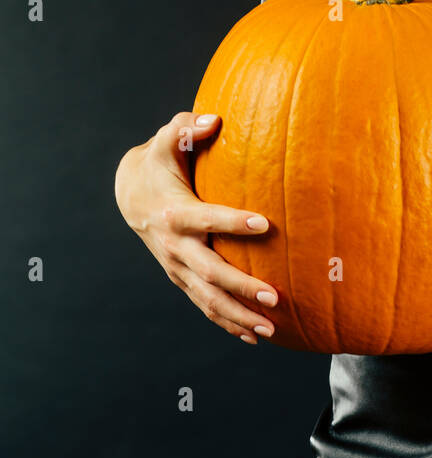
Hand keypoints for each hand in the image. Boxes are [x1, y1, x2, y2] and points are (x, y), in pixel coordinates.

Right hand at [114, 111, 279, 345]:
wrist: (131, 193)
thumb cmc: (159, 161)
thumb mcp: (167, 138)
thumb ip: (187, 126)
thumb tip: (214, 120)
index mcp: (176, 213)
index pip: (209, 218)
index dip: (235, 221)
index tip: (266, 223)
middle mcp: (176, 246)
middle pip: (211, 271)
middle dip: (242, 287)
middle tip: (274, 296)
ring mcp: (178, 267)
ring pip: (208, 299)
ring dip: (239, 315)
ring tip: (271, 329)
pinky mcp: (182, 278)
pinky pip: (205, 306)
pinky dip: (228, 323)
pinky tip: (254, 337)